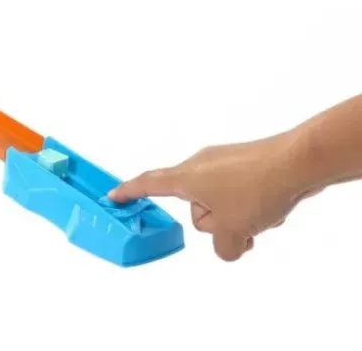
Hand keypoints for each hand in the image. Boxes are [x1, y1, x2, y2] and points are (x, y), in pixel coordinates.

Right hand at [107, 132, 320, 260]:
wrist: (296, 162)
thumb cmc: (257, 187)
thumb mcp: (233, 230)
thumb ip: (221, 247)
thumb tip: (228, 244)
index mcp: (186, 177)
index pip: (149, 184)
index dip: (130, 192)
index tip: (113, 195)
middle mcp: (198, 165)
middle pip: (193, 206)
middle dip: (214, 222)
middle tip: (237, 224)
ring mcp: (221, 163)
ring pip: (218, 203)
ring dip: (236, 217)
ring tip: (260, 216)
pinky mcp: (243, 165)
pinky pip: (236, 194)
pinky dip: (249, 207)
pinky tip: (270, 208)